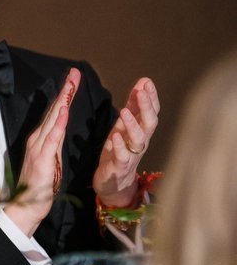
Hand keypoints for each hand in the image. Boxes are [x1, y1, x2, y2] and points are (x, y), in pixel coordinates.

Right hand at [5, 68, 79, 236]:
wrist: (25, 206)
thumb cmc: (38, 187)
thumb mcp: (49, 161)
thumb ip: (53, 144)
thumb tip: (59, 130)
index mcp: (41, 140)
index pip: (56, 113)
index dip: (65, 95)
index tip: (73, 79)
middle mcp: (38, 139)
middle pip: (54, 111)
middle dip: (65, 90)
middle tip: (74, 72)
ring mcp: (39, 148)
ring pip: (54, 120)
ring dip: (63, 101)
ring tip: (71, 85)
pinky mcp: (43, 159)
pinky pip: (52, 138)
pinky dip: (59, 123)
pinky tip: (65, 111)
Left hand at [92, 78, 159, 206]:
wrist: (113, 183)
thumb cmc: (119, 151)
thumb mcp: (123, 126)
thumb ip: (133, 106)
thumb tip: (142, 83)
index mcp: (141, 131)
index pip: (151, 112)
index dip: (150, 97)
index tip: (147, 82)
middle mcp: (140, 142)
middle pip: (149, 123)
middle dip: (147, 107)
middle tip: (142, 91)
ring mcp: (131, 155)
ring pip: (138, 139)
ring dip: (132, 124)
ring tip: (124, 110)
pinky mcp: (119, 167)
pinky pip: (122, 157)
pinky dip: (119, 146)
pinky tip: (115, 136)